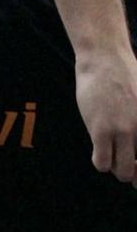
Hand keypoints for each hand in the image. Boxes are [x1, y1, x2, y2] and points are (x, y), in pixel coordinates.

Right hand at [76, 48, 136, 181]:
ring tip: (112, 156)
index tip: (136, 161)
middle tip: (127, 162)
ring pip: (123, 171)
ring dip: (117, 168)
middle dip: (135, 172)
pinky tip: (99, 152)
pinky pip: (102, 162)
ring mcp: (123, 132)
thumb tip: (136, 145)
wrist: (105, 59)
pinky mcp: (101, 130)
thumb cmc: (127, 77)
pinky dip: (101, 163)